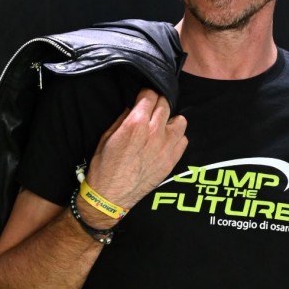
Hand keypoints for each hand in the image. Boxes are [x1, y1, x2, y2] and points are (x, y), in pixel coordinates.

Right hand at [84, 89, 187, 211]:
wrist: (111, 195)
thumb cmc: (104, 166)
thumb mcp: (107, 136)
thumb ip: (124, 119)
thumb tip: (135, 108)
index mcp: (136, 123)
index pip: (150, 95)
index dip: (146, 93)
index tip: (144, 96)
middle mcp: (154, 133)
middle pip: (165, 104)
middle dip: (158, 103)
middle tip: (151, 110)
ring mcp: (166, 147)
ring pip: (180, 121)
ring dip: (170, 120)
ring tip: (161, 125)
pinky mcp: (172, 161)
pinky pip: (184, 140)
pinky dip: (177, 137)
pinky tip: (166, 141)